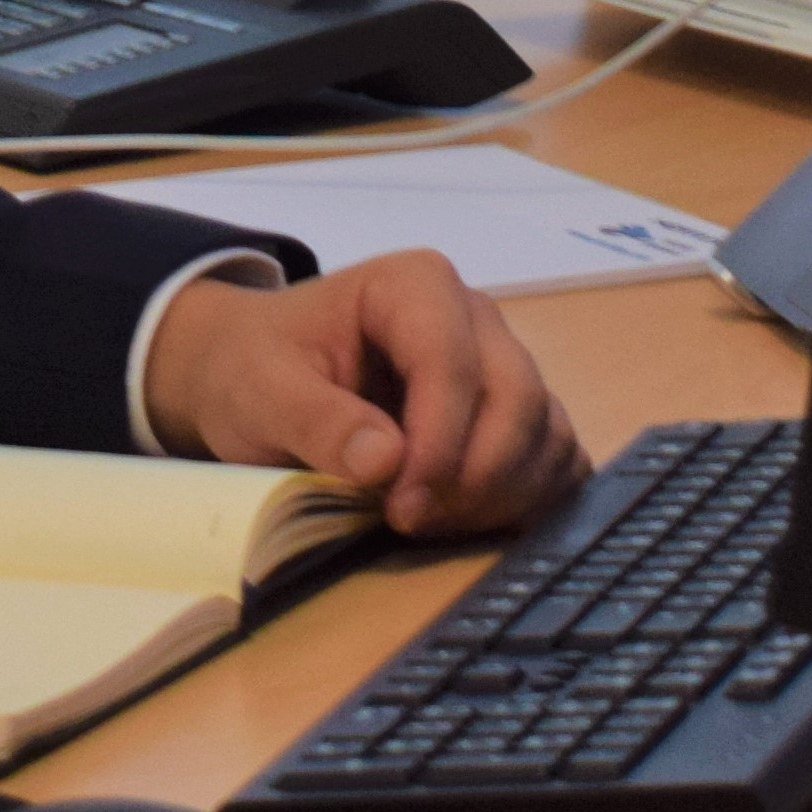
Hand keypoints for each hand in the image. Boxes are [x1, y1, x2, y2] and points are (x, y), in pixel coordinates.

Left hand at [141, 250, 586, 536]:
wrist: (254, 372)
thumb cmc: (256, 368)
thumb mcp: (261, 391)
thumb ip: (318, 421)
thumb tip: (386, 462)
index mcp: (415, 287)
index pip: (453, 362)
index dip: (438, 442)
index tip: (401, 507)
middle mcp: (475, 318)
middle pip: (518, 398)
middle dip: (474, 475)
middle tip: (412, 522)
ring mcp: (503, 366)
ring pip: (546, 434)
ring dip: (501, 495)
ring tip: (431, 525)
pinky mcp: (514, 416)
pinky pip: (556, 460)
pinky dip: (529, 500)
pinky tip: (471, 523)